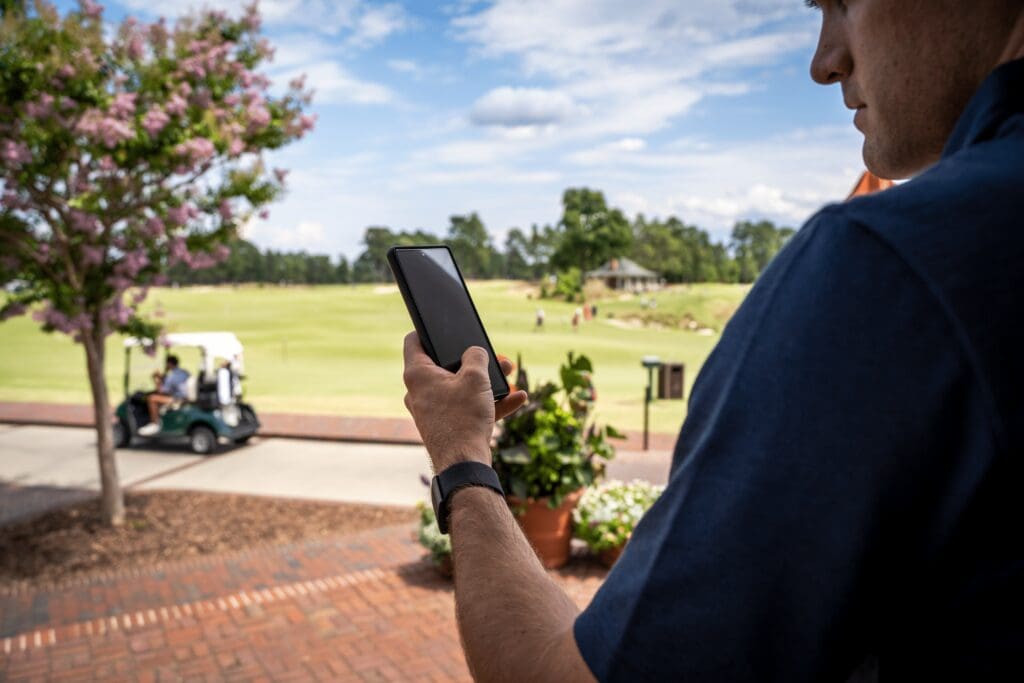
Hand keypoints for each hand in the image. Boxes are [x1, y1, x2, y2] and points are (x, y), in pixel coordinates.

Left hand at [403, 331, 527, 472]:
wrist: (465, 464)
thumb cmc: (464, 418)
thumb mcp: (476, 378)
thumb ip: (476, 356)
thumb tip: (475, 352)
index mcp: (417, 374)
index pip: (414, 341)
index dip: (429, 330)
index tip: (444, 327)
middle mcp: (419, 391)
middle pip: (444, 365)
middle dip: (473, 360)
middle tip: (493, 356)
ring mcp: (432, 410)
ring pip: (459, 387)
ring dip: (485, 381)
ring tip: (509, 375)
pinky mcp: (446, 425)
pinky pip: (467, 407)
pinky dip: (488, 402)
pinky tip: (517, 399)